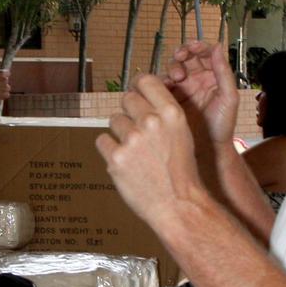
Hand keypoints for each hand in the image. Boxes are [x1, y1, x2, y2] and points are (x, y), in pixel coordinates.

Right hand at [0, 70, 10, 102]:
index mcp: (1, 73)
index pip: (7, 73)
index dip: (4, 75)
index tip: (1, 77)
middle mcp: (5, 79)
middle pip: (6, 81)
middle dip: (2, 83)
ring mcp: (5, 87)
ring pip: (7, 88)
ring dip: (3, 89)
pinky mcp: (5, 95)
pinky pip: (7, 94)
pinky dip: (3, 95)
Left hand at [95, 75, 200, 232]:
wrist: (178, 205)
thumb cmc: (181, 173)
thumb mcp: (183, 135)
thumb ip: (163, 115)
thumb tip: (142, 100)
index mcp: (171, 114)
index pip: (145, 81)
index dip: (138, 87)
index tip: (136, 93)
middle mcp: (151, 122)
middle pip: (127, 99)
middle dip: (130, 112)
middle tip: (136, 131)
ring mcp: (132, 140)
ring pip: (114, 120)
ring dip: (120, 133)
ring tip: (134, 152)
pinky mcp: (116, 158)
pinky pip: (102, 141)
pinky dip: (109, 150)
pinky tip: (124, 162)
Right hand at [164, 40, 239, 146]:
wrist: (208, 149)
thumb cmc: (222, 126)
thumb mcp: (229, 97)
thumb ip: (224, 72)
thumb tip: (218, 46)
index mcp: (214, 76)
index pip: (205, 54)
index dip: (198, 47)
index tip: (193, 48)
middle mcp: (198, 80)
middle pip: (186, 58)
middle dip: (182, 54)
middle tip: (180, 59)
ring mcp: (183, 89)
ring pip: (173, 69)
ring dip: (172, 68)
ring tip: (176, 78)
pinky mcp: (171, 99)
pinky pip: (163, 86)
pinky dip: (161, 82)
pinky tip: (165, 86)